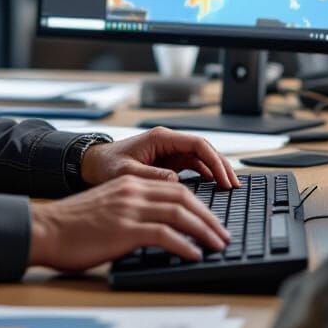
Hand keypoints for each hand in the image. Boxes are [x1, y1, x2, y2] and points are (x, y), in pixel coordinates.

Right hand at [29, 175, 229, 270]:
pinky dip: (185, 244)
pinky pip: (164, 234)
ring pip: (180, 213)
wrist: (45, 230)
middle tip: (223, 234)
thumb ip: (131, 211)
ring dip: (204, 230)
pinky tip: (195, 255)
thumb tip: (158, 229)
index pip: (175, 187)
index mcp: (129, 183)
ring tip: (217, 245)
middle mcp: (132, 191)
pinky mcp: (124, 229)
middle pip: (184, 197)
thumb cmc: (72, 226)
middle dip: (209, 216)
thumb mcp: (106, 209)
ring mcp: (129, 209)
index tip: (212, 220)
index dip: (199, 204)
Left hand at [79, 126, 238, 189]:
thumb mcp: (126, 173)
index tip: (225, 178)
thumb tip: (176, 182)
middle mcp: (168, 142)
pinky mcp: (168, 162)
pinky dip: (206, 176)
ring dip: (216, 171)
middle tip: (234, 185)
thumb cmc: (106, 165)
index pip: (197, 144)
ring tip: (229, 188)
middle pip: (205, 150)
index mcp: (160, 138)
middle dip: (221, 166)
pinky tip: (214, 188)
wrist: (93, 165)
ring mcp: (170, 152)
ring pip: (202, 158)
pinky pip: (194, 166)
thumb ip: (150, 176)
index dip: (215, 160)